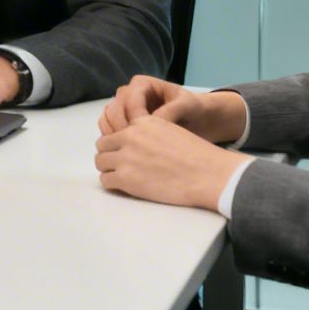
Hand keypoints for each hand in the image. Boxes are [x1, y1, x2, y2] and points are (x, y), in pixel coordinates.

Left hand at [95, 115, 250, 210]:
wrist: (208, 174)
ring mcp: (126, 157)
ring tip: (123, 177)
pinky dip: (113, 184)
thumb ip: (150, 134)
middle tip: (121, 166)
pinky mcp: (126, 178)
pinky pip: (106, 181)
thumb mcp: (171, 131)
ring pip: (100, 162)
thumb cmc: (197, 156)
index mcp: (143, 122)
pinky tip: (126, 187)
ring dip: (109, 170)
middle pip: (103, 145)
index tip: (125, 153)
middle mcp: (130, 136)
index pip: (117, 130)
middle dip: (110, 155)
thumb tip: (139, 146)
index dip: (119, 143)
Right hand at [99, 76, 245, 142]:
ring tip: (130, 151)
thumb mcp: (186, 105)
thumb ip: (171, 110)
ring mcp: (123, 109)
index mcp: (142, 84)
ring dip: (114, 136)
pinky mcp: (122, 124)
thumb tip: (154, 121)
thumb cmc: (192, 109)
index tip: (146, 133)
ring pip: (107, 120)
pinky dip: (113, 142)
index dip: (134, 116)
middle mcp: (128, 94)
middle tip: (134, 146)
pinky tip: (127, 153)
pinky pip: (109, 131)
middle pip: (113, 109)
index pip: (129, 99)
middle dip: (122, 128)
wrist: (196, 121)